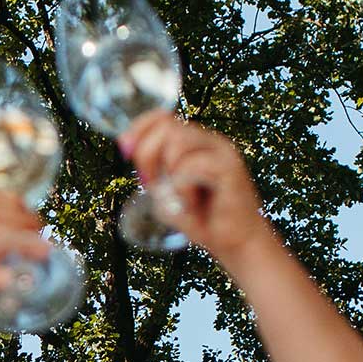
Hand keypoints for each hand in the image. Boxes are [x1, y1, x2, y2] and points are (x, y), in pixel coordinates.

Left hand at [122, 112, 271, 268]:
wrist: (237, 245)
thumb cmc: (204, 220)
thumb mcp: (168, 194)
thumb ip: (152, 171)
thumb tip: (129, 147)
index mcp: (197, 143)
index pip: (163, 117)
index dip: (139, 128)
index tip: (125, 149)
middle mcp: (211, 141)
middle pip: (166, 126)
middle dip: (147, 154)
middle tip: (149, 184)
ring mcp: (223, 152)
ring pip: (178, 142)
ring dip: (166, 172)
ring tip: (174, 197)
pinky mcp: (231, 169)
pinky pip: (191, 166)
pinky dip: (182, 189)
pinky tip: (191, 205)